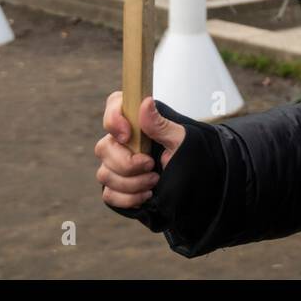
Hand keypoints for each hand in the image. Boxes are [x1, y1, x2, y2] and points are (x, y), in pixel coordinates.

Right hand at [96, 93, 186, 208]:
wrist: (196, 183)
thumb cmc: (190, 155)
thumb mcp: (181, 139)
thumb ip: (161, 124)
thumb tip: (145, 102)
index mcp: (138, 122)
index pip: (113, 106)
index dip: (113, 120)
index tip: (127, 136)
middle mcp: (122, 141)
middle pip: (103, 148)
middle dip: (127, 163)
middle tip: (151, 165)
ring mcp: (116, 165)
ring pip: (104, 174)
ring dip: (132, 183)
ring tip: (155, 181)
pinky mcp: (116, 187)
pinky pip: (109, 195)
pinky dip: (128, 198)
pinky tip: (146, 195)